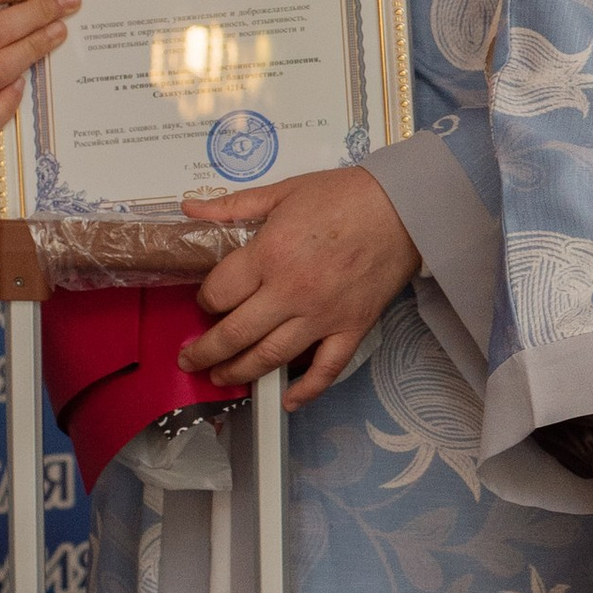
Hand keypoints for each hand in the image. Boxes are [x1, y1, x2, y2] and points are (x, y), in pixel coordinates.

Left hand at [176, 166, 421, 408]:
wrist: (403, 208)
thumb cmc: (345, 196)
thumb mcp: (283, 191)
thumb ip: (233, 205)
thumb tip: (189, 207)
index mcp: (269, 255)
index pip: (220, 293)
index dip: (204, 301)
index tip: (206, 304)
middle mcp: (290, 292)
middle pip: (235, 334)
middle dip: (206, 352)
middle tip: (190, 360)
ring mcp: (322, 316)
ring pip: (271, 357)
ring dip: (240, 372)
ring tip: (221, 377)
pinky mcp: (351, 328)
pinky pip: (326, 369)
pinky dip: (305, 390)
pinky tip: (287, 401)